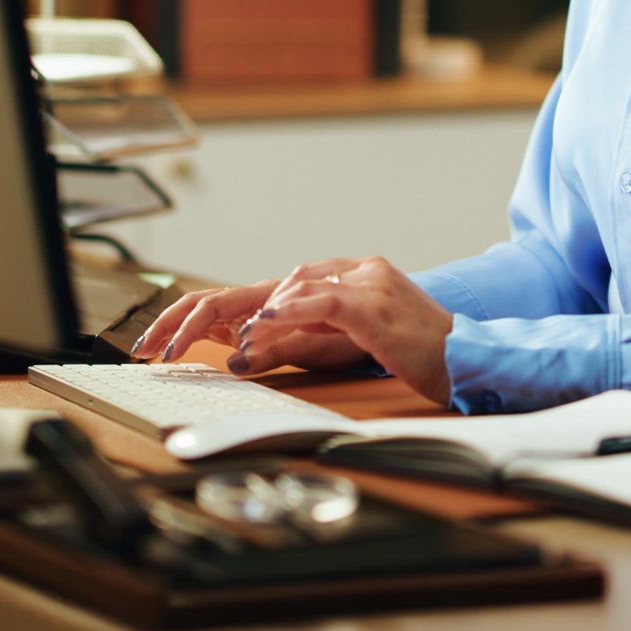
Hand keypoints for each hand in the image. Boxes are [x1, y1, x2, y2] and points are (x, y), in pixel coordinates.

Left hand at [131, 256, 453, 405]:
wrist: (466, 358)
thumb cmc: (411, 355)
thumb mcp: (339, 349)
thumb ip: (293, 344)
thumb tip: (239, 354)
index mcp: (343, 279)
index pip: (273, 287)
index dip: (213, 311)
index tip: (168, 339)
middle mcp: (351, 271)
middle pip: (272, 283)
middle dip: (209, 313)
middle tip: (164, 343)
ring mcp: (364, 282)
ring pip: (293, 287)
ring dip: (249, 317)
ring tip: (215, 341)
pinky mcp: (374, 304)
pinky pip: (321, 302)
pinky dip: (287, 313)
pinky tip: (260, 325)